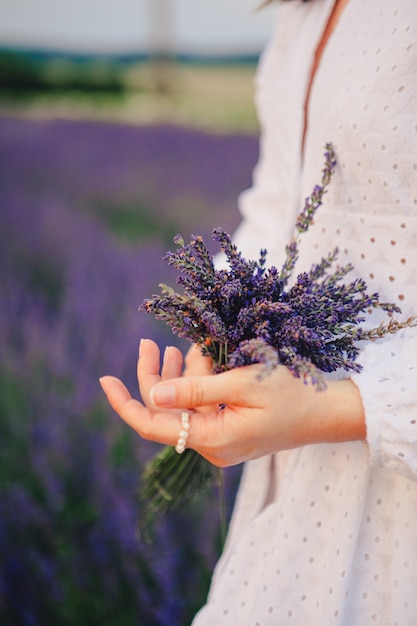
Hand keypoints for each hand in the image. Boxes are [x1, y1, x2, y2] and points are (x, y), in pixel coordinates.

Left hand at [100, 339, 364, 466]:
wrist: (330, 413)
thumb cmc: (292, 394)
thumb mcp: (242, 384)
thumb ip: (195, 389)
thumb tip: (153, 393)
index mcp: (212, 439)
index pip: (153, 424)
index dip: (125, 402)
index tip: (105, 378)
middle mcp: (212, 447)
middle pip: (167, 412)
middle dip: (156, 376)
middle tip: (150, 343)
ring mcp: (222, 442)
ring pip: (185, 407)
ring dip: (181, 375)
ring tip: (183, 348)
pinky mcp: (231, 432)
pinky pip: (203, 407)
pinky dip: (200, 383)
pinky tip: (202, 359)